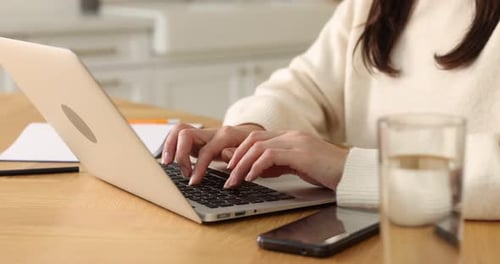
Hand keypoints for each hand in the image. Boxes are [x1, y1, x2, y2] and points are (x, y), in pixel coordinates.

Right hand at [161, 123, 263, 184]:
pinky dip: (171, 146)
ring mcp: (201, 134)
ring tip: (168, 163)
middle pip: (185, 134)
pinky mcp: (195, 139)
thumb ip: (237, 154)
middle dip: (180, 154)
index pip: (205, 151)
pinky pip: (177, 137)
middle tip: (183, 172)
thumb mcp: (249, 153)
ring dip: (170, 146)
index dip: (198, 167)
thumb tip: (225, 154)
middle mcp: (210, 132)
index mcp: (224, 135)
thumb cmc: (249, 147)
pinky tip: (170, 159)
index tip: (193, 182)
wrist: (250, 137)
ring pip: (178, 130)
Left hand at [224, 130, 349, 189]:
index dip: (240, 151)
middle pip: (253, 139)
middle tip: (226, 174)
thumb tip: (252, 169)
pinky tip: (251, 178)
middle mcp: (291, 135)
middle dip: (235, 156)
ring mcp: (296, 142)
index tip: (230, 166)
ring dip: (241, 164)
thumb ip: (276, 165)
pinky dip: (256, 166)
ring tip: (234, 180)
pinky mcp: (301, 153)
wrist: (353, 173)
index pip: (257, 138)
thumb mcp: (296, 168)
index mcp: (290, 137)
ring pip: (258, 146)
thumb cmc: (328, 172)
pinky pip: (270, 155)